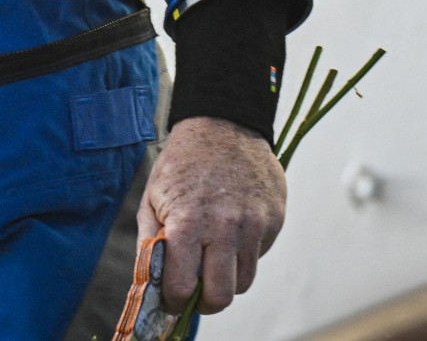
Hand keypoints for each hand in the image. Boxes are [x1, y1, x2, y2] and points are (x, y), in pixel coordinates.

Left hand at [137, 115, 286, 314]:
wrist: (223, 122)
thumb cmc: (182, 163)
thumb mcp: (152, 198)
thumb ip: (150, 245)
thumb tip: (152, 287)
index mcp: (189, 223)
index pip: (183, 289)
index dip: (174, 302)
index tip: (173, 299)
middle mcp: (226, 226)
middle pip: (221, 296)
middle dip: (205, 302)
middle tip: (197, 293)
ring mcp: (255, 223)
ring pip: (245, 281)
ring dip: (228, 278)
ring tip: (214, 256)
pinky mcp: (275, 217)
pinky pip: (260, 254)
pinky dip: (246, 252)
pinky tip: (233, 228)